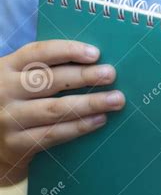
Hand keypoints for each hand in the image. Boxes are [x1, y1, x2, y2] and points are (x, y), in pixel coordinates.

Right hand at [0, 40, 125, 185]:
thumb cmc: (15, 99)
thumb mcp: (19, 77)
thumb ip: (46, 68)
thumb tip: (94, 60)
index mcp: (7, 66)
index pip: (39, 53)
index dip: (68, 50)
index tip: (95, 53)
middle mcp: (5, 90)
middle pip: (50, 81)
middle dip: (84, 76)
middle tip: (111, 74)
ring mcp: (9, 119)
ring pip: (55, 109)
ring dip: (89, 103)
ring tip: (115, 99)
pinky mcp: (16, 144)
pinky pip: (52, 134)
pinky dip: (79, 126)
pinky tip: (99, 119)